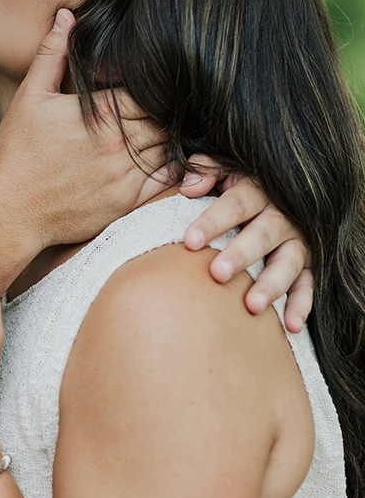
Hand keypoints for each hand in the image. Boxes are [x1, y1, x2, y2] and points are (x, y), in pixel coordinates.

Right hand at [0, 9, 178, 246]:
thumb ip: (53, 54)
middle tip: (163, 106)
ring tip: (163, 129)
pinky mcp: (127, 201)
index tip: (152, 85)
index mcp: (100, 114)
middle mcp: (119, 144)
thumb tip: (68, 16)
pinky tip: (162, 157)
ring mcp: (125, 175)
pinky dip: (174, 166)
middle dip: (165, 112)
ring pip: (171, 147)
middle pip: (166, 118)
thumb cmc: (17, 152)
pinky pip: (168, 179)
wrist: (9, 208)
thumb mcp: (30, 97)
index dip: (156, 86)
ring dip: (170, 137)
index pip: (151, 92)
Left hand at [177, 162, 312, 332]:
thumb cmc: (231, 187)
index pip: (235, 203)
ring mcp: (297, 241)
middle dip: (241, 254)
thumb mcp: (222, 171)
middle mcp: (282, 215)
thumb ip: (206, 171)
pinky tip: (291, 326)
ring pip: (289, 262)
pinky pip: (308, 285)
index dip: (213, 221)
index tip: (189, 241)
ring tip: (251, 305)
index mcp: (257, 190)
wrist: (269, 197)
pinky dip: (301, 305)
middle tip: (217, 274)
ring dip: (271, 284)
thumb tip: (190, 186)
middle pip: (263, 234)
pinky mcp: (307, 264)